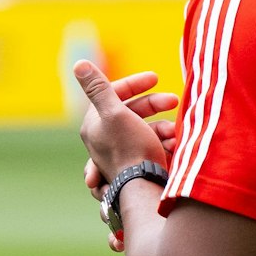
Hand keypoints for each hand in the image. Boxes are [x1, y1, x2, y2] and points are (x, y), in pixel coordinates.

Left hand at [75, 61, 176, 183]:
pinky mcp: (138, 164)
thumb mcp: (114, 113)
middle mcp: (105, 138)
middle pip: (132, 111)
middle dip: (155, 106)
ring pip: (147, 129)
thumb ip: (98, 89)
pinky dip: (166, 143)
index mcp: (95, 124)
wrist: (144, 191)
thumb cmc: (129, 150)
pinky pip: (154, 146)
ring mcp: (121, 152)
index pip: (114, 94)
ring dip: (164, 128)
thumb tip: (79, 64)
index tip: (156, 78)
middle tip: (175, 100)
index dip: (135, 84)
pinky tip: (175, 146)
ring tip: (176, 134)